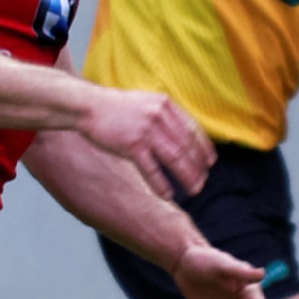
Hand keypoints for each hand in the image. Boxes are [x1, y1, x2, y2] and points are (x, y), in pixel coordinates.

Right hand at [76, 87, 214, 198]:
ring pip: (174, 159)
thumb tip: (182, 135)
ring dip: (187, 177)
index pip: (193, 129)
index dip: (204, 148)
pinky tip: (168, 195)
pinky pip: (152, 169)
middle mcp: (159, 116)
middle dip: (198, 168)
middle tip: (203, 183)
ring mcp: (146, 131)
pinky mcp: (131, 145)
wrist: (88, 106)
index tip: (211, 163)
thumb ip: (164, 115)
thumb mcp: (146, 102)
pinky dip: (161, 184)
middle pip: (186, 147)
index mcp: (165, 105)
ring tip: (193, 190)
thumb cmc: (116, 107)